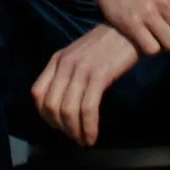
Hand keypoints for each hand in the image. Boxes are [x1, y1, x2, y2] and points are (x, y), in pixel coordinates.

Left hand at [30, 25, 141, 147]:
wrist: (132, 28)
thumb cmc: (109, 44)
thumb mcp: (81, 55)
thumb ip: (69, 74)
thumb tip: (66, 104)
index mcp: (57, 59)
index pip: (37, 93)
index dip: (45, 115)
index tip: (59, 126)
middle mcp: (65, 64)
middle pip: (51, 105)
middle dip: (61, 127)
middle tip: (74, 137)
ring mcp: (81, 69)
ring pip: (67, 110)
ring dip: (75, 131)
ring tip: (84, 140)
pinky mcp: (99, 74)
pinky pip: (88, 108)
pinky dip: (88, 126)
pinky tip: (93, 135)